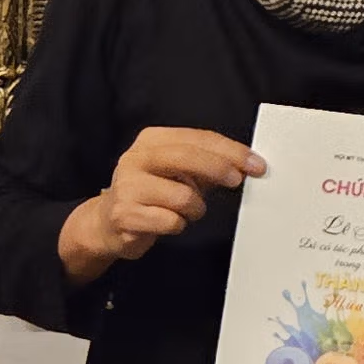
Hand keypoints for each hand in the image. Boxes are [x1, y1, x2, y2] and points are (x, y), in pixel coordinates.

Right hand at [58, 126, 261, 282]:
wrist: (107, 223)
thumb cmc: (153, 195)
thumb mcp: (179, 173)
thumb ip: (208, 165)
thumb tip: (247, 164)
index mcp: (152, 140)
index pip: (198, 138)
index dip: (230, 150)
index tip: (256, 163)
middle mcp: (136, 158)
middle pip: (187, 157)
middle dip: (219, 168)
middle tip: (238, 180)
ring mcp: (127, 186)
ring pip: (183, 196)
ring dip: (195, 209)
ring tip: (187, 211)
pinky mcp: (125, 215)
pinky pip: (170, 221)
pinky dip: (178, 224)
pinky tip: (168, 223)